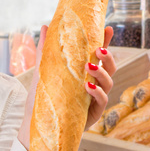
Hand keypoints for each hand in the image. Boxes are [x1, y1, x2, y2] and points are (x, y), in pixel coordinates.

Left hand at [17, 25, 117, 148]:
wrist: (39, 123)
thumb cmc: (44, 97)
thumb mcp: (44, 72)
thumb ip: (46, 50)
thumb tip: (45, 27)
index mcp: (85, 73)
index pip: (99, 56)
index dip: (106, 42)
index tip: (108, 28)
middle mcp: (94, 84)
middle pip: (110, 68)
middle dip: (108, 57)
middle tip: (99, 50)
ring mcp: (95, 99)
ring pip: (108, 83)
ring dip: (101, 73)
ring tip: (88, 67)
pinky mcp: (93, 113)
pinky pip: (102, 101)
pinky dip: (97, 92)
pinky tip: (87, 86)